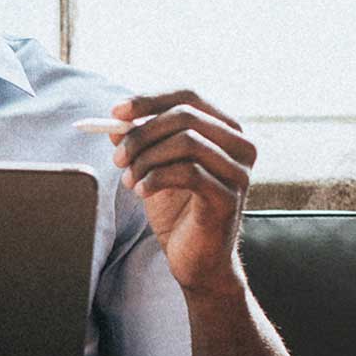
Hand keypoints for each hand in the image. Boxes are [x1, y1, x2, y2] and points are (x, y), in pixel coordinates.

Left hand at [110, 90, 257, 296]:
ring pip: (187, 142)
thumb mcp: (153, 167)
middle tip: (117, 158)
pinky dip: (155, 178)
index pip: (188, 96)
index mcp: (224, 130)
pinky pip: (188, 173)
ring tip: (129, 180)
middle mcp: (241, 145)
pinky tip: (141, 192)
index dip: (149, 100)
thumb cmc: (177, 209)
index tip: (114, 113)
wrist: (196, 259)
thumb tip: (116, 122)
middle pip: (185, 116)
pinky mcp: (230, 197)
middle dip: (141, 133)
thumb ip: (140, 141)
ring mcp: (239, 171)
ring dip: (146, 158)